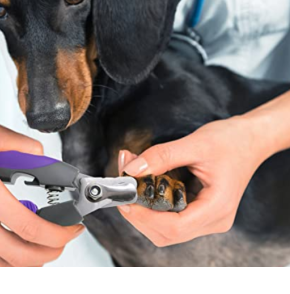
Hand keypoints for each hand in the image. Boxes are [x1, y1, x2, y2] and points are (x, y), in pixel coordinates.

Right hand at [0, 123, 83, 265]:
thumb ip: (22, 145)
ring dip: (27, 264)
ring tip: (41, 247)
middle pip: (20, 258)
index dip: (59, 234)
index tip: (72, 229)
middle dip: (51, 252)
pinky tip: (13, 248)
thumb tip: (40, 155)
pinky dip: (4, 264)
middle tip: (62, 239)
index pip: (31, 229)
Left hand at [117, 116, 271, 246]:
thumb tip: (131, 170)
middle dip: (139, 214)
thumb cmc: (230, 141)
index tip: (125, 199)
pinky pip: (171, 216)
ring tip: (133, 181)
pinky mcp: (199, 210)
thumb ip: (161, 157)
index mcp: (217, 208)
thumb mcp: (194, 144)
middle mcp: (213, 220)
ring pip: (166, 228)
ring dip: (144, 208)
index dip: (144, 217)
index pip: (174, 228)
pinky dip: (153, 204)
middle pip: (166, 233)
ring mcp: (206, 217)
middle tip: (124, 187)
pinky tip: (145, 184)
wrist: (249, 139)